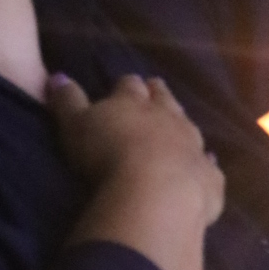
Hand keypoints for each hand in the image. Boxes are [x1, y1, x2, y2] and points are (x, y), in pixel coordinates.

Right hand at [47, 74, 224, 269]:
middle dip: (157, 94)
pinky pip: (210, 166)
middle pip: (164, 99)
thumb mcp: (75, 126)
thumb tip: (58, 76)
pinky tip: (208, 164)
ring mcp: (193, 146)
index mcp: (134, 102)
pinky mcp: (208, 177)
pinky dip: (206, 164)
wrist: (155, 193)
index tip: (123, 85)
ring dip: (182, 125)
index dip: (126, 85)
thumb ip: (67, 101)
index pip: (130, 85)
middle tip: (154, 90)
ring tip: (177, 125)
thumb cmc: (106, 156)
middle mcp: (168, 117)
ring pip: (189, 127)